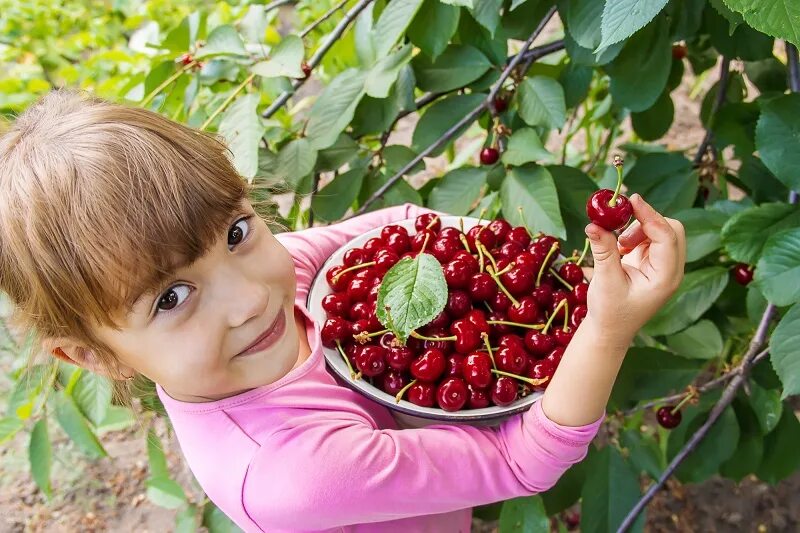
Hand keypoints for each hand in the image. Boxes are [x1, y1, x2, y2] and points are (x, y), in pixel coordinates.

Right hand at [583, 194, 685, 340]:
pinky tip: (621, 249)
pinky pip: (651, 238)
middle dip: (646, 221)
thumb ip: (603, 250)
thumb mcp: (605, 281)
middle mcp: (671, 270)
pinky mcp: (654, 264)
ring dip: (639, 229)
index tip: (631, 200)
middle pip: (671, 229)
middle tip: (620, 227)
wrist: (610, 331)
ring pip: (661, 231)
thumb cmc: (610, 312)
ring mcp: (664, 267)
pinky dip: (636, 235)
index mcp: (666, 277)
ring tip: (619, 246)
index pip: (667, 236)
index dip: (650, 215)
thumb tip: (593, 223)